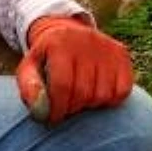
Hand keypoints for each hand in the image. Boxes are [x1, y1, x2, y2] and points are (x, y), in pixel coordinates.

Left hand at [15, 16, 133, 123]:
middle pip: (83, 92)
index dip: (57, 108)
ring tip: (79, 98)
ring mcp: (107, 46)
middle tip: (66, 107)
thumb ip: (29, 89)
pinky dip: (110, 100)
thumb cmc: (47, 58)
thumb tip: (41, 111)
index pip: (62, 85)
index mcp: (59, 42)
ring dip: (89, 105)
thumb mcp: (30, 67)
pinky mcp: (121, 54)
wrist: (68, 33)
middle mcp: (86, 40)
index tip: (53, 117)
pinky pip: (122, 90)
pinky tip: (96, 94)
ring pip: (102, 95)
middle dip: (72, 108)